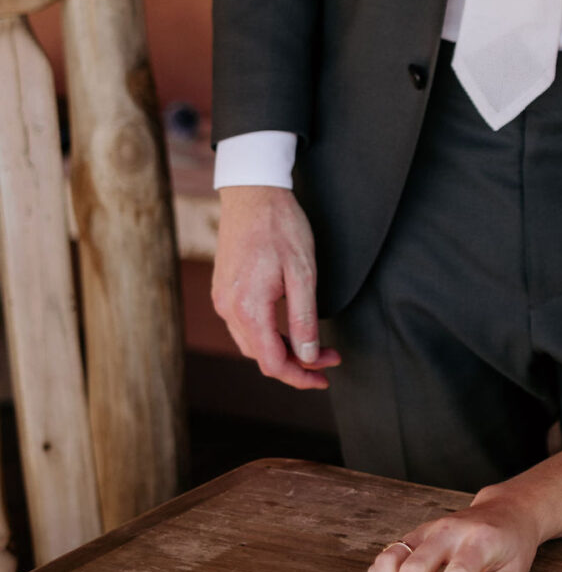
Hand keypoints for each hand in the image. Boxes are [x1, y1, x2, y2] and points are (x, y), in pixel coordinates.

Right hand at [211, 185, 339, 388]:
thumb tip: (308, 357)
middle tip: (329, 358)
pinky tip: (289, 328)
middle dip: (297, 363)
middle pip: (261, 356)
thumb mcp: (303, 273)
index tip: (325, 378)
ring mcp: (222, 300)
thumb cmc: (281, 228)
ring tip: (314, 346)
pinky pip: (245, 325)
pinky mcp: (223, 290)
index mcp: (249, 308)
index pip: (272, 362)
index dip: (300, 377)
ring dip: (283, 350)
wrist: (252, 193)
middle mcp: (228, 309)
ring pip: (252, 342)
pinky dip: (268, 335)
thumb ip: (304, 319)